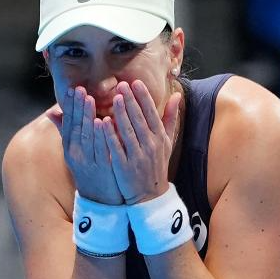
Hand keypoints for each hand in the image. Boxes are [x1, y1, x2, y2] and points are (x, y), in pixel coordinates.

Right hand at [49, 86, 122, 204]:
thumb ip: (66, 131)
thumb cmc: (89, 171)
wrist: (100, 200)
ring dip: (87, 116)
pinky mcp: (102, 168)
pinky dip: (100, 134)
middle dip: (78, 107)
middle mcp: (76, 154)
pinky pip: (101, 149)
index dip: (70, 107)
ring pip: (87, 136)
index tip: (72, 90)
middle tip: (80, 89)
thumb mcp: (74, 152)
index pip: (68, 124)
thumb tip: (51, 112)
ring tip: (89, 99)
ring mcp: (89, 161)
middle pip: (76, 127)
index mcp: (70, 149)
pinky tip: (102, 121)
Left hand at [105, 80, 181, 203]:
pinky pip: (116, 148)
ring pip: (129, 132)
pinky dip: (110, 135)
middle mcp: (150, 146)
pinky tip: (103, 122)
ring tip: (115, 98)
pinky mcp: (124, 166)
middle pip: (140, 120)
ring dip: (122, 114)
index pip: (152, 113)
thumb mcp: (167, 142)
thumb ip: (170, 118)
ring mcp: (137, 156)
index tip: (136, 83)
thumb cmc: (156, 165)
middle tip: (122, 85)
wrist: (149, 195)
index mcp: (160, 138)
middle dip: (131, 101)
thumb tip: (176, 95)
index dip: (144, 98)